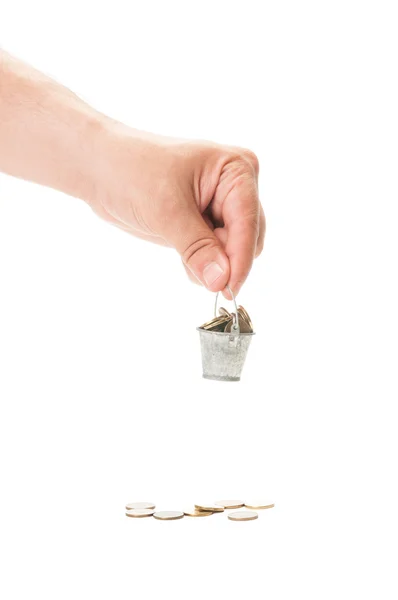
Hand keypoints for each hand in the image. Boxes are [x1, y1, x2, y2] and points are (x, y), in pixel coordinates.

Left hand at [89, 124, 264, 296]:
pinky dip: (203, 263)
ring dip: (212, 264)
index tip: (227, 290)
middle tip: (195, 269)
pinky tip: (182, 255)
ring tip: (180, 254)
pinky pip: (217, 253)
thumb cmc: (132, 172)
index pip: (249, 222)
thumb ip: (198, 249)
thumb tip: (221, 281)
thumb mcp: (166, 212)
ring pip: (234, 250)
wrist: (100, 168)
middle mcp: (237, 186)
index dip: (239, 259)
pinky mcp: (206, 222)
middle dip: (225, 261)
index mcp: (236, 170)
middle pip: (248, 239)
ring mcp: (222, 205)